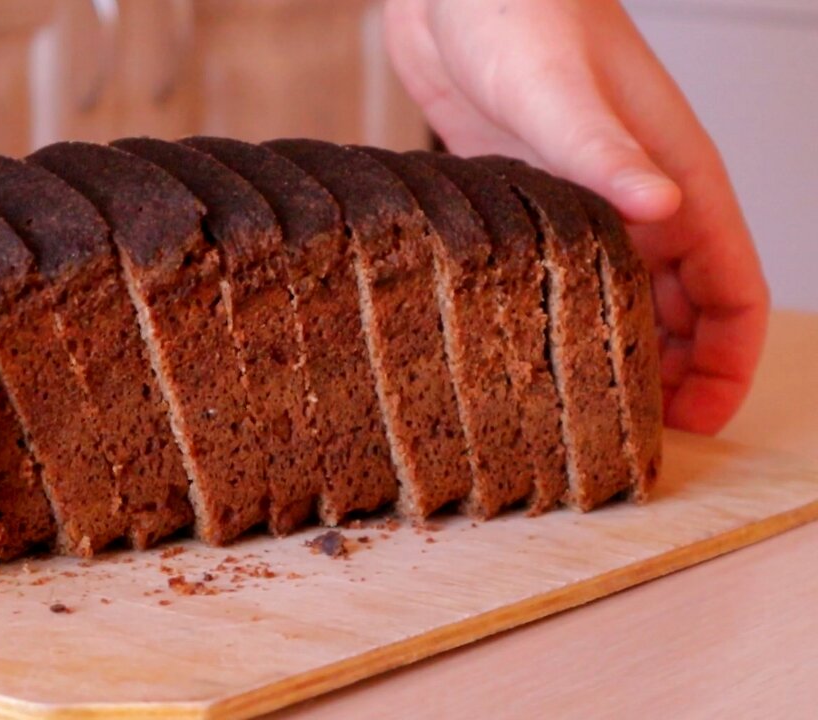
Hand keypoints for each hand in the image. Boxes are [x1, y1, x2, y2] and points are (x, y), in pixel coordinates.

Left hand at [384, 0, 768, 433]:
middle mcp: (635, 201)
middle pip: (681, 310)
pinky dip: (561, 313)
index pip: (732, 288)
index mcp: (673, 179)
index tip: (703, 422)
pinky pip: (564, 273)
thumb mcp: (560, 89)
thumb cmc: (525, 13)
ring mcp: (583, 202)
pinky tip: (522, 346)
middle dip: (674, 374)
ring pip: (623, 298)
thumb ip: (607, 153)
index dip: (730, 361)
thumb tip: (665, 209)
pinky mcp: (530, 200)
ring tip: (580, 408)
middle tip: (631, 436)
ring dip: (617, 350)